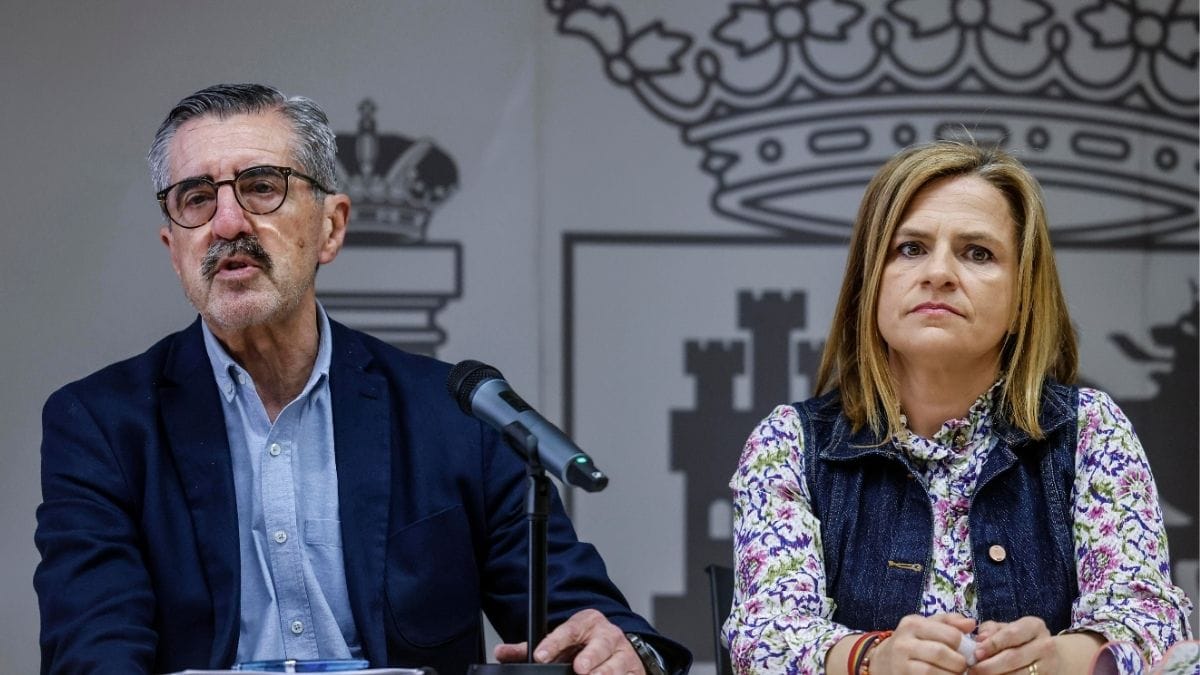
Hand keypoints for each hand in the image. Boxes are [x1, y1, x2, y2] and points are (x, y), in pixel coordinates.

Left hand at [494, 608, 646, 674]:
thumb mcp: (561, 641)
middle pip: (601, 644)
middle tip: (579, 668)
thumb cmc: (586, 645)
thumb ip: (532, 648)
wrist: (619, 649)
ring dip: (605, 673)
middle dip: (590, 657)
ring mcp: (624, 653)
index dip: (554, 642)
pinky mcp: (635, 670)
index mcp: (587, 622)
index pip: (570, 629)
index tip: (540, 655)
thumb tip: (502, 653)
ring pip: (616, 663)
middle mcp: (608, 635)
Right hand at [869, 613, 975, 674]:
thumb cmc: (911, 642)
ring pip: (933, 672)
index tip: (966, 652)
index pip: (950, 634)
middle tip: (962, 667)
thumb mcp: (925, 626)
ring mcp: (900, 664)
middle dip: (959, 663)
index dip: (964, 646)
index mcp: (912, 624)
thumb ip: (948, 622)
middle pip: (942, 653)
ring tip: (954, 674)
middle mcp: (904, 642)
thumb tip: (972, 624)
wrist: (881, 662)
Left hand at [971, 617, 1057, 674]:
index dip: (992, 644)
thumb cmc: (1021, 640)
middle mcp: (1045, 645)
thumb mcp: (1008, 628)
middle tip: (974, 669)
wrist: (1051, 657)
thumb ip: (992, 630)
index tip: (976, 653)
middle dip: (990, 665)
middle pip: (1013, 657)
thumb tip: (980, 639)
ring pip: (1018, 674)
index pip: (1011, 634)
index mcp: (1034, 626)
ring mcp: (1048, 665)